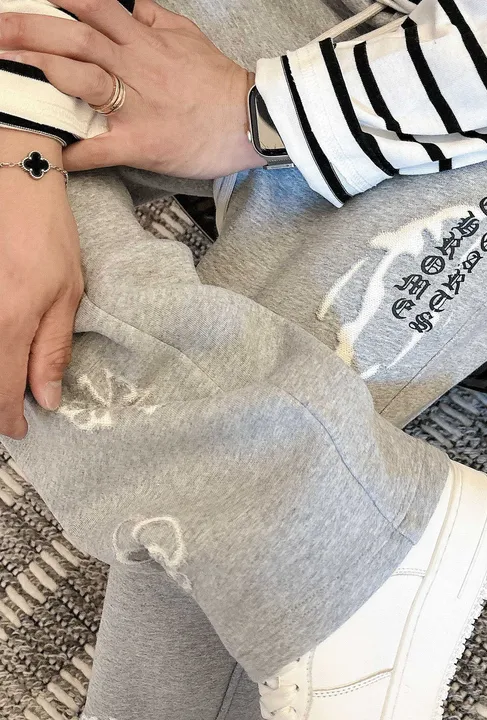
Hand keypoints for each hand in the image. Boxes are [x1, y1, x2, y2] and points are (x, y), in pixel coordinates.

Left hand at [0, 0, 265, 178]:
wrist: (254, 120)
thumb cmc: (221, 81)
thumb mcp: (188, 36)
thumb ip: (152, 17)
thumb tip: (124, 3)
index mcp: (145, 41)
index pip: (93, 5)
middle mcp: (136, 68)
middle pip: (75, 39)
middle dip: (28, 30)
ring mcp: (138, 107)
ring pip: (82, 81)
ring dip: (40, 73)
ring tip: (5, 69)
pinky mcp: (144, 145)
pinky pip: (102, 148)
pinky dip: (74, 152)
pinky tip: (51, 153)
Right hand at [0, 129, 82, 438]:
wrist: (11, 176)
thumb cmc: (46, 233)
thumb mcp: (68, 292)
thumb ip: (52, 349)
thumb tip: (48, 399)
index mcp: (10, 321)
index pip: (1, 391)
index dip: (8, 419)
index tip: (21, 430)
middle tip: (7, 410)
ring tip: (6, 382)